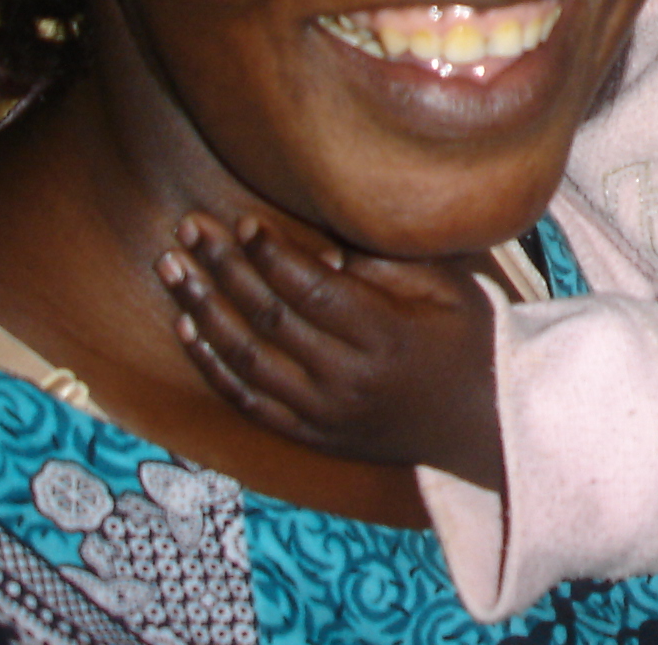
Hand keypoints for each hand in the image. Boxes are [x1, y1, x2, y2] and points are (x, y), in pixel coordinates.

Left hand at [158, 213, 504, 491]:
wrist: (485, 424)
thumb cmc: (471, 340)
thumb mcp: (450, 289)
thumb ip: (387, 267)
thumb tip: (321, 250)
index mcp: (386, 337)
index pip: (311, 290)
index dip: (271, 255)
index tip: (243, 222)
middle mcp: (347, 380)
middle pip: (269, 319)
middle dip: (224, 268)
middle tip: (191, 228)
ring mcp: (324, 414)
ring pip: (246, 360)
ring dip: (203, 311)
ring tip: (173, 269)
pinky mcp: (312, 436)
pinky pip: (247, 402)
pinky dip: (212, 365)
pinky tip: (187, 329)